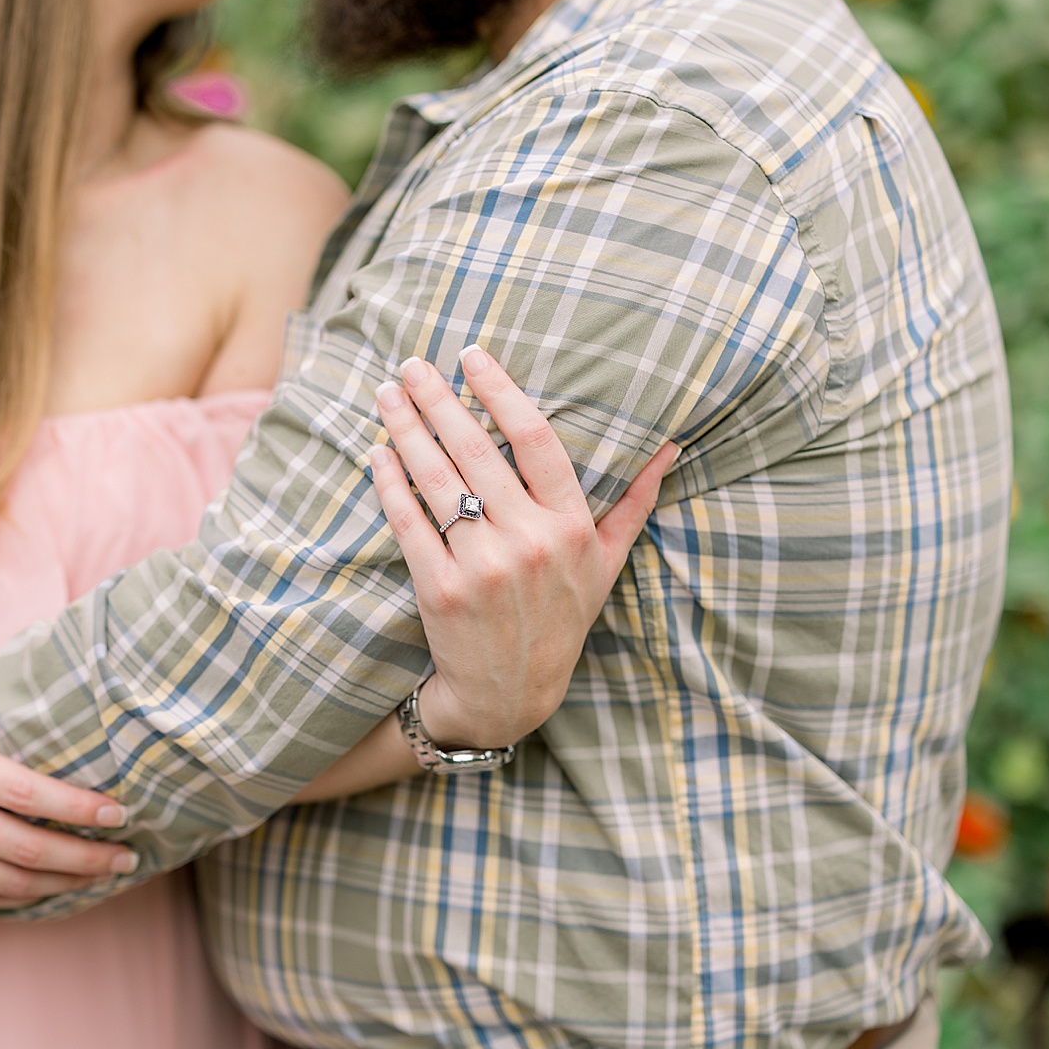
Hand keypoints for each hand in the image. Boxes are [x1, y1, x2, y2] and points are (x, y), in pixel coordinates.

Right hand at [0, 659, 139, 906]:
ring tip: (104, 878)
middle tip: (128, 857)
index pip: (26, 794)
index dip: (78, 807)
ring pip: (8, 883)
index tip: (119, 811)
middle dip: (86, 858)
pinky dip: (23, 899)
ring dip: (63, 885)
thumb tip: (35, 646)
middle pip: (26, 849)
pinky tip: (54, 890)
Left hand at [369, 346, 679, 750]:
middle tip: (410, 363)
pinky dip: (390, 482)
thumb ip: (635, 501)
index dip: (501, 391)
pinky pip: (408, 522)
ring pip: (437, 480)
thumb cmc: (559, 618)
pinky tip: (377, 451)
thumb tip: (671, 445)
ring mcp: (482, 567)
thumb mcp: (606, 563)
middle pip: (476, 450)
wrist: (509, 693)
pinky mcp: (440, 590)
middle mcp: (529, 542)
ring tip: (386, 394)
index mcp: (571, 526)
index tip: (471, 355)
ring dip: (406, 429)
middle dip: (437, 399)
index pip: (537, 438)